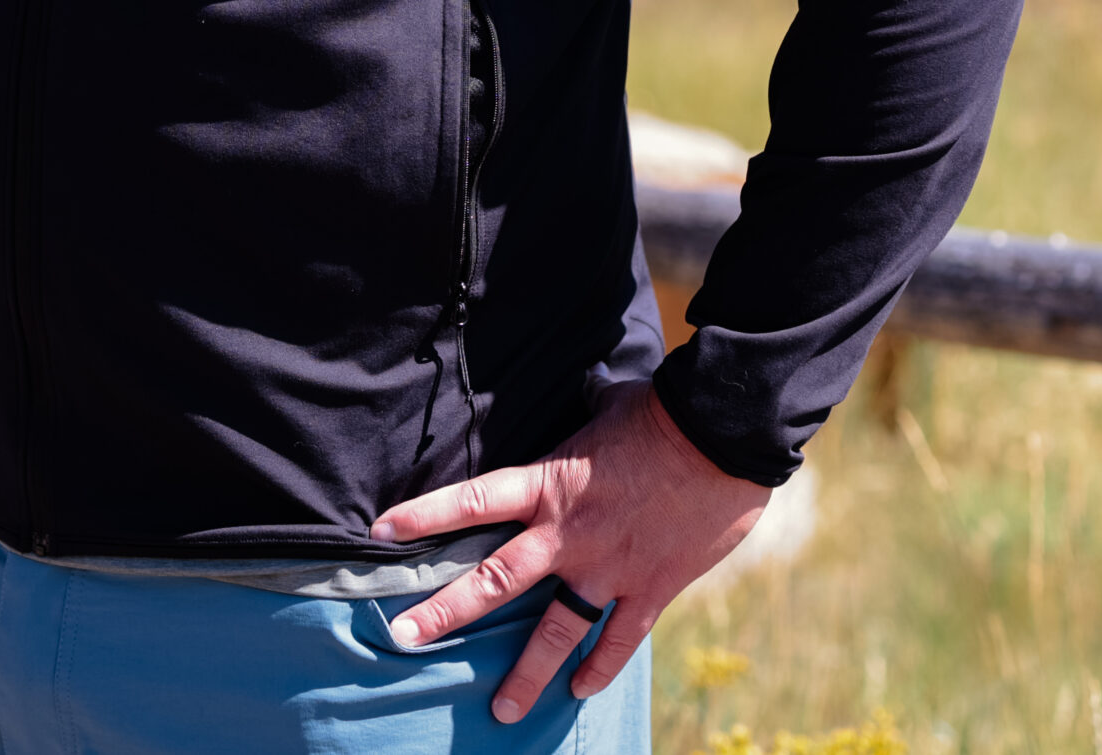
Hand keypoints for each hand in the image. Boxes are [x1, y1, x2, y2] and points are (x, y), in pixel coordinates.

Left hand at [369, 379, 771, 723]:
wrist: (721, 437)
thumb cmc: (661, 412)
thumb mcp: (608, 403)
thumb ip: (585, 409)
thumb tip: (587, 391)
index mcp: (549, 484)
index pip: (472, 500)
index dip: (424, 515)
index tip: (380, 531)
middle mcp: (568, 534)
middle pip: (495, 581)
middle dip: (446, 612)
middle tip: (404, 640)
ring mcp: (609, 568)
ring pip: (555, 630)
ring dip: (527, 673)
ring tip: (502, 711)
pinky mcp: (651, 588)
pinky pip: (619, 639)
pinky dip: (600, 667)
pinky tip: (580, 691)